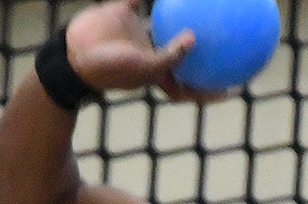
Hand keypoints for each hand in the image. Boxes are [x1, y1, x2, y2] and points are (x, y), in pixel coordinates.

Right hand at [63, 0, 220, 101]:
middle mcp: (151, 51)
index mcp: (158, 73)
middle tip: (230, 40)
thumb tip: (194, 38)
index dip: (211, 90)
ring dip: (181, 12)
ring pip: (166, 20)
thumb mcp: (145, 68)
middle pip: (182, 52)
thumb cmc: (110, 68)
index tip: (234, 90)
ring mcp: (138, 31)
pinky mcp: (124, 12)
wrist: (74, 53)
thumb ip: (172, 56)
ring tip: (204, 3)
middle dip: (203, 50)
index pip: (190, 86)